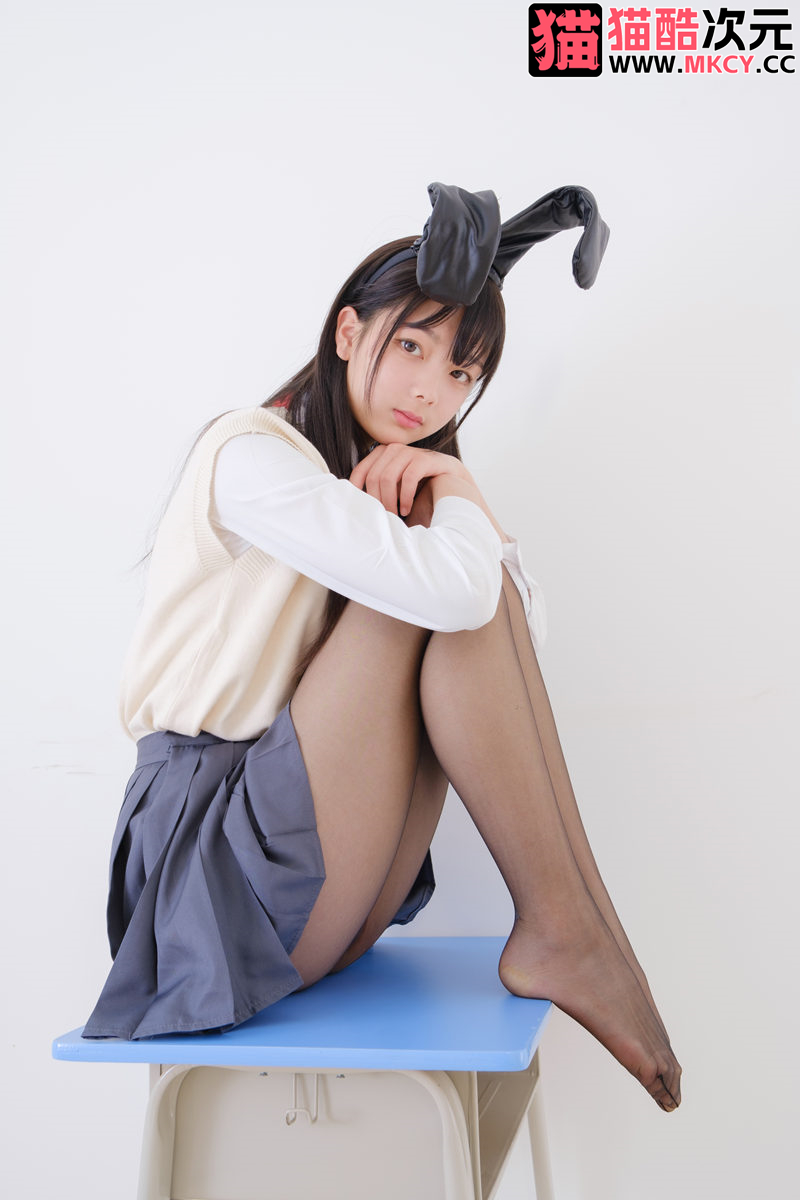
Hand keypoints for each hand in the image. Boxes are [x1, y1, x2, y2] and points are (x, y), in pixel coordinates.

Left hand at [349, 443, 468, 516]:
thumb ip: (378, 490)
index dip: (357, 491)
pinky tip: (406, 509)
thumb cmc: (419, 490)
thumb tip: (354, 504)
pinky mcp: (425, 459)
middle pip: (373, 477)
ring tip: (396, 515)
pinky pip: (408, 478)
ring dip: (389, 501)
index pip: (360, 472)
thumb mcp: (395, 488)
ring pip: (387, 478)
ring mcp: (410, 452)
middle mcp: (393, 449)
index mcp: (382, 454)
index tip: (360, 509)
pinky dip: (405, 497)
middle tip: (384, 517)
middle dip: (377, 501)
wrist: (451, 483)